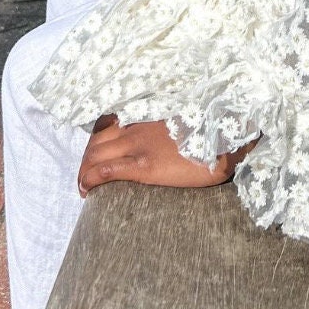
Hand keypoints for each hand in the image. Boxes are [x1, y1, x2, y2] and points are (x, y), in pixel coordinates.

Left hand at [77, 115, 257, 195]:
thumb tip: (164, 143)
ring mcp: (138, 146)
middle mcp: (137, 129)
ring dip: (83, 170)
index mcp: (145, 119)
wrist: (225, 138)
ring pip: (94, 154)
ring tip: (84, 187)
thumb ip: (166, 132)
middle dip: (84, 161)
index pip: (106, 125)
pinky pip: (106, 169)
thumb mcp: (183, 127)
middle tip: (86, 179)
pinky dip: (90, 178)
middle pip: (95, 141)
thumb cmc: (209, 135)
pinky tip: (87, 189)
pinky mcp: (144, 165)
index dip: (94, 144)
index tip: (93, 159)